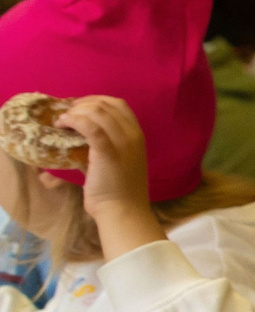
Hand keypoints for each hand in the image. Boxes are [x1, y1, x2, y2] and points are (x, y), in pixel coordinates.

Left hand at [52, 97, 163, 259]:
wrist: (122, 211)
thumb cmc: (118, 190)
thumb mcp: (120, 160)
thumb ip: (106, 146)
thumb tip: (78, 137)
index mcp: (137, 135)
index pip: (118, 104)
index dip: (95, 101)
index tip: (78, 109)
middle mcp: (132, 135)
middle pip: (105, 105)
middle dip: (81, 104)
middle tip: (66, 115)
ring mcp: (121, 143)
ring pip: (97, 112)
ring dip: (74, 112)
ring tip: (61, 122)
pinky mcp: (107, 152)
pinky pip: (90, 127)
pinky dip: (74, 120)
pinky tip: (63, 124)